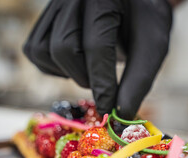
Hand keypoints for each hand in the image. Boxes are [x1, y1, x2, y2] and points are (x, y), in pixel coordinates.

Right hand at [23, 0, 171, 118]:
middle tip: (103, 85)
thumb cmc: (145, 22)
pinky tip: (75, 65)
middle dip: (85, 77)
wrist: (132, 3)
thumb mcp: (152, 46)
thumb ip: (138, 80)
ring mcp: (55, 6)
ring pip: (43, 50)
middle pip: (63, 47)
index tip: (109, 110)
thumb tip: (122, 115)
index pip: (97, 46)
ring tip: (91, 71)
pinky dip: (53, 66)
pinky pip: (35, 50)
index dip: (102, 84)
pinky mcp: (45, 18)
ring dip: (67, 72)